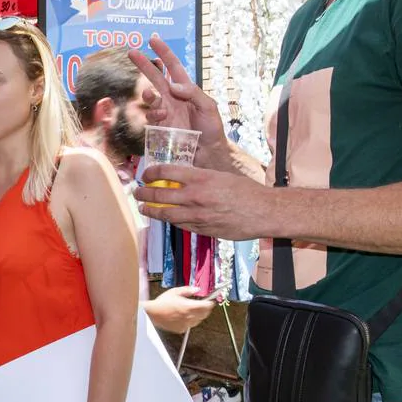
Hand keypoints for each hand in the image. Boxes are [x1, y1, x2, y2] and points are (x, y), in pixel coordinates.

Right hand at [128, 36, 226, 149]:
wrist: (208, 155)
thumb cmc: (212, 130)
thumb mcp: (209, 107)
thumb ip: (193, 93)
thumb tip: (172, 85)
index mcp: (186, 89)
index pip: (173, 67)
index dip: (164, 53)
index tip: (153, 39)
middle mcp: (173, 98)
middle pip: (155, 77)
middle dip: (143, 65)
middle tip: (131, 52)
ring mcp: (165, 112)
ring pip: (150, 97)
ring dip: (148, 93)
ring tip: (150, 94)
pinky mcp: (159, 127)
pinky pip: (150, 116)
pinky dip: (153, 113)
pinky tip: (161, 116)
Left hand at [136, 163, 278, 241]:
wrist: (264, 212)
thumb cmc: (246, 191)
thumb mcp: (220, 175)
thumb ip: (199, 178)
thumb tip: (181, 178)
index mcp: (200, 178)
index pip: (166, 171)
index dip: (151, 172)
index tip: (146, 174)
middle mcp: (196, 196)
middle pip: (160, 194)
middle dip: (144, 192)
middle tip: (137, 191)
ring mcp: (198, 215)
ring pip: (166, 213)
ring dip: (151, 210)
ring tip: (143, 207)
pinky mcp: (203, 229)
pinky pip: (180, 225)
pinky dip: (170, 220)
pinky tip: (165, 218)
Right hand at [146, 286, 215, 333]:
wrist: (152, 314)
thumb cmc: (162, 302)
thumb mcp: (175, 291)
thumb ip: (188, 290)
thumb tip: (197, 289)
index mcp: (189, 306)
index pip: (207, 306)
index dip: (210, 302)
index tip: (211, 300)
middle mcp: (189, 317)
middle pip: (205, 314)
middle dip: (206, 309)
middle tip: (203, 304)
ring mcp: (186, 324)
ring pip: (199, 320)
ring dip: (199, 315)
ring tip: (192, 310)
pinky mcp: (182, 329)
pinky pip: (191, 325)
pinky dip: (190, 321)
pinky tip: (184, 316)